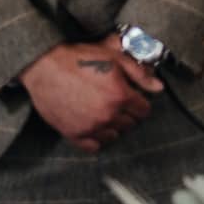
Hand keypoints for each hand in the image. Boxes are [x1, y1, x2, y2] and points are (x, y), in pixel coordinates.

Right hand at [18, 40, 156, 151]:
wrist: (45, 66)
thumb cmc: (80, 58)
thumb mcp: (114, 58)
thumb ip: (139, 74)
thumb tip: (159, 88)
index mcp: (120, 96)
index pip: (144, 111)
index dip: (140, 102)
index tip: (133, 98)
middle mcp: (107, 115)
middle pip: (129, 124)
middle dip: (127, 114)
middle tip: (117, 103)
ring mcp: (90, 127)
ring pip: (113, 136)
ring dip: (113, 126)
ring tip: (104, 112)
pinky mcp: (73, 133)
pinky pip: (93, 146)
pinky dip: (96, 139)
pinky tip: (93, 126)